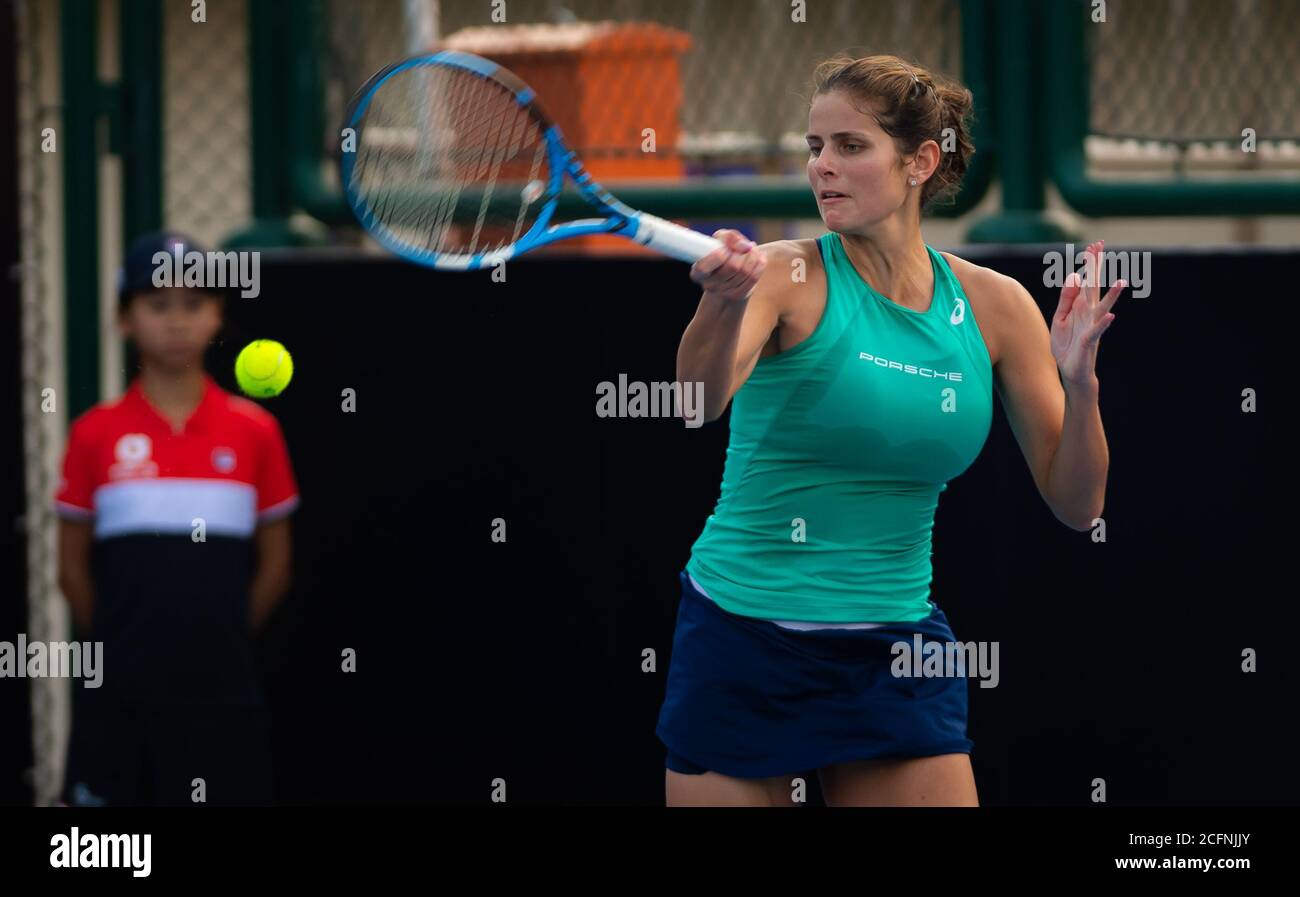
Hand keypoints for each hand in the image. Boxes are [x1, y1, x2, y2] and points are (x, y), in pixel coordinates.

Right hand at [689, 229, 766, 302]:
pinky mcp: (739, 296)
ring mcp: (724, 293)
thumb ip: (729, 237)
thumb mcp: (720, 241)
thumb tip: (745, 246)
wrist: (728, 276)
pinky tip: (759, 258)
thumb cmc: (721, 254)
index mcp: (697, 272)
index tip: (727, 248)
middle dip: (741, 253)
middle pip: (732, 267)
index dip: (719, 255)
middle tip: (745, 246)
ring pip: (745, 272)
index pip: (706, 266)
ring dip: (753, 256)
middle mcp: (708, 285)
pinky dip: (760, 264)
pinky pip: (753, 278)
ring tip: (753, 250)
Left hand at [1052, 240, 1122, 386]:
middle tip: (1100, 247)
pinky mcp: (1089, 341)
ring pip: (1102, 307)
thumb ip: (1066, 298)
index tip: (1093, 245)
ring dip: (1112, 295)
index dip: (1089, 264)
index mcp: (1081, 306)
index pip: (1087, 280)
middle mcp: (1089, 313)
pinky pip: (1097, 330)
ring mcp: (1091, 326)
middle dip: (1096, 267)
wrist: (1070, 369)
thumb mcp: (1060, 318)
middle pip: (1094, 286)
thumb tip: (1074, 276)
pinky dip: (1104, 322)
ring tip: (1122, 282)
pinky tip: (1111, 315)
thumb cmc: (1067, 344)